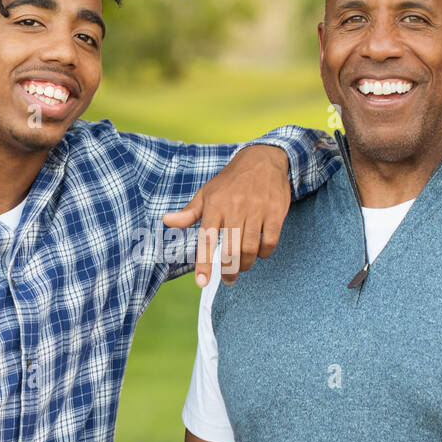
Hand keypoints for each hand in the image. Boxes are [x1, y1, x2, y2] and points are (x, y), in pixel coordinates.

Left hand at [162, 145, 290, 286]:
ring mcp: (257, 209)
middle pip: (230, 250)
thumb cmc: (231, 180)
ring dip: (246, 264)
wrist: (263, 159)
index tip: (201, 282)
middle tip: (228, 279)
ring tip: (242, 267)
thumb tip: (167, 221)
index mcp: (214, 205)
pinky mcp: (275, 211)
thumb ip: (189, 212)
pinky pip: (270, 241)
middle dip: (229, 271)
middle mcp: (235, 207)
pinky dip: (264, 253)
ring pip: (250, 249)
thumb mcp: (207, 193)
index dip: (203, 263)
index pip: (206, 239)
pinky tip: (259, 253)